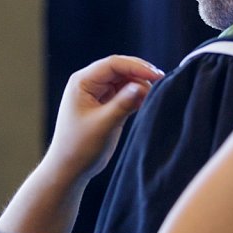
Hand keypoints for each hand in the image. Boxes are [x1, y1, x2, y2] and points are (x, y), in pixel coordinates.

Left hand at [46, 55, 163, 183]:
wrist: (70, 168)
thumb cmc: (80, 147)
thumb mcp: (103, 124)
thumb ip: (123, 103)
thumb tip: (142, 85)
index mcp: (82, 82)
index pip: (113, 64)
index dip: (136, 67)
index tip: (157, 76)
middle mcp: (89, 83)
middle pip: (120, 69)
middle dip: (140, 74)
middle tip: (162, 83)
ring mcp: (97, 93)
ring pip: (124, 80)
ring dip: (140, 85)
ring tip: (153, 97)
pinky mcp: (105, 104)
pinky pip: (124, 93)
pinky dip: (137, 95)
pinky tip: (147, 102)